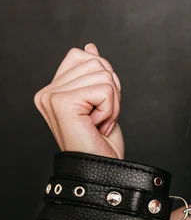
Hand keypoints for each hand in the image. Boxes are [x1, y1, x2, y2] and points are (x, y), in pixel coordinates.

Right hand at [34, 43, 123, 158]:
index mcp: (53, 90)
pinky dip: (112, 110)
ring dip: (113, 103)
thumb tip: (90, 46)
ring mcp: (52, 97)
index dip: (104, 79)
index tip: (99, 107)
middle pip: (96, 62)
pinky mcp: (62, 103)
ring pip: (104, 74)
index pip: (84, 56)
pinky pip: (106, 90)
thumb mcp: (103, 102)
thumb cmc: (102, 144)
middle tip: (101, 118)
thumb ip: (93, 74)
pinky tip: (99, 126)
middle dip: (111, 92)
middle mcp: (47, 92)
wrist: (102, 172)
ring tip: (100, 123)